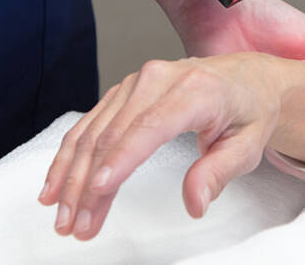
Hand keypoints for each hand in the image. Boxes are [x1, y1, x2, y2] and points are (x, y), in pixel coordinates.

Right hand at [37, 53, 304, 239]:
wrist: (244, 78)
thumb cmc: (247, 111)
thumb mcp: (248, 146)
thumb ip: (219, 172)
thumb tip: (195, 203)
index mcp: (194, 90)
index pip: (150, 126)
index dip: (121, 158)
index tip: (99, 189)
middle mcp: (157, 80)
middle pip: (112, 134)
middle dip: (88, 184)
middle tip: (75, 225)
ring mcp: (135, 83)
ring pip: (93, 132)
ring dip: (71, 177)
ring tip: (63, 218)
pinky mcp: (122, 92)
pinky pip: (89, 124)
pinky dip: (69, 157)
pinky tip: (55, 185)